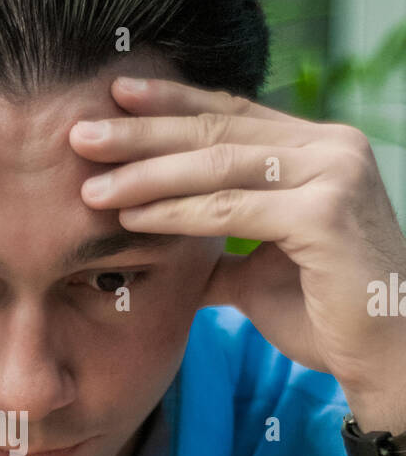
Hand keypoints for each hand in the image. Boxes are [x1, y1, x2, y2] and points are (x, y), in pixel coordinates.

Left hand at [69, 77, 405, 432]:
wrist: (386, 358)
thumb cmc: (329, 317)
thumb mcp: (262, 270)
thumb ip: (223, 249)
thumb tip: (174, 250)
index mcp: (319, 150)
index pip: (233, 113)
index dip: (172, 103)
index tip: (115, 96)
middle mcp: (331, 149)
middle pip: (218, 128)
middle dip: (142, 130)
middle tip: (81, 131)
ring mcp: (332, 175)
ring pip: (218, 164)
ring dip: (146, 173)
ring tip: (91, 183)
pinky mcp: (325, 214)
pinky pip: (230, 210)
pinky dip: (175, 213)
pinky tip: (132, 217)